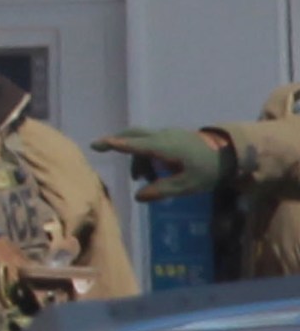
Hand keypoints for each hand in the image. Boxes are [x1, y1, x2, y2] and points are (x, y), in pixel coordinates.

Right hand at [93, 127, 231, 201]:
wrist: (231, 153)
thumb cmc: (209, 170)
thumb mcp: (187, 185)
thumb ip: (161, 190)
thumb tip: (138, 196)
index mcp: (165, 147)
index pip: (136, 145)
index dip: (117, 145)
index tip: (98, 144)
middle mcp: (164, 137)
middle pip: (134, 134)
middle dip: (116, 140)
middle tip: (98, 146)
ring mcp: (168, 135)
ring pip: (142, 141)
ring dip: (136, 159)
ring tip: (143, 180)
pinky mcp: (172, 137)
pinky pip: (151, 143)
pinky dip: (145, 156)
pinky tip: (154, 173)